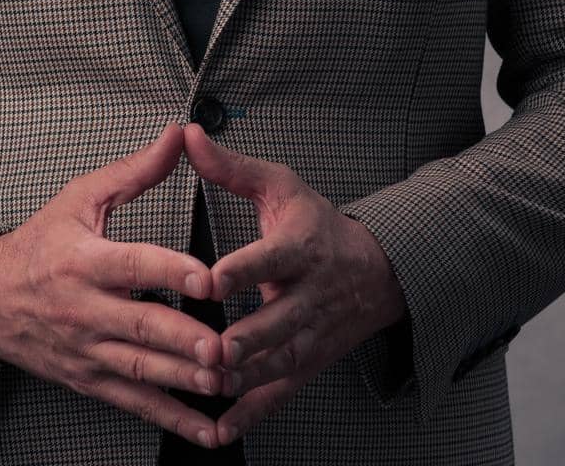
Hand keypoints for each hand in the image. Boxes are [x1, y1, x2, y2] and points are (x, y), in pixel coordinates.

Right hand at [0, 124, 234, 448]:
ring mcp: (88, 350)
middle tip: (223, 346)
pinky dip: (173, 419)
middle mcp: (85, 309)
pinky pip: (136, 402)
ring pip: (142, 369)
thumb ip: (135, 170)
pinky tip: (208, 428)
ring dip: (185, 381)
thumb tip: (180, 136)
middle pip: (141, 325)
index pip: (133, 265)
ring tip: (224, 381)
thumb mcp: (81, 197)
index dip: (171, 271)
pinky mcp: (91, 380)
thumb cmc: (42, 242)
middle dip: (184, 339)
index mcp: (83, 259)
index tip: (208, 279)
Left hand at [183, 122, 407, 446]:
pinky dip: (252, 414)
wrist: (376, 271)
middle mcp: (310, 294)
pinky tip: (220, 429)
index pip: (272, 257)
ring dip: (247, 378)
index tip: (213, 280)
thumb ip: (230, 166)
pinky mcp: (307, 363)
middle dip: (248, 337)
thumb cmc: (316, 224)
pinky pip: (280, 394)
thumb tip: (188, 134)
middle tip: (214, 349)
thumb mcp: (279, 186)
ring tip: (212, 385)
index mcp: (301, 246)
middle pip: (280, 319)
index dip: (244, 269)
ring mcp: (311, 334)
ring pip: (281, 361)